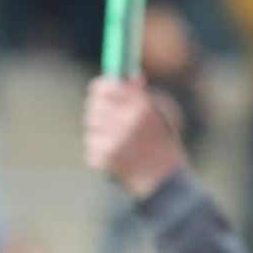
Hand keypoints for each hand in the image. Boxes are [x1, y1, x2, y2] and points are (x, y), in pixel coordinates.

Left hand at [84, 76, 183, 200]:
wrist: (161, 176)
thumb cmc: (161, 140)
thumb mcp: (161, 113)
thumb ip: (142, 95)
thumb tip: (131, 76)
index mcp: (140, 107)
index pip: (106, 88)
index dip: (101, 87)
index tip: (101, 90)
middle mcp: (125, 122)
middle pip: (94, 105)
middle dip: (98, 107)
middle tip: (106, 112)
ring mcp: (113, 141)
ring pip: (91, 125)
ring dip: (99, 128)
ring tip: (116, 135)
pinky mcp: (104, 158)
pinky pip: (91, 143)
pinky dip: (99, 146)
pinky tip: (114, 151)